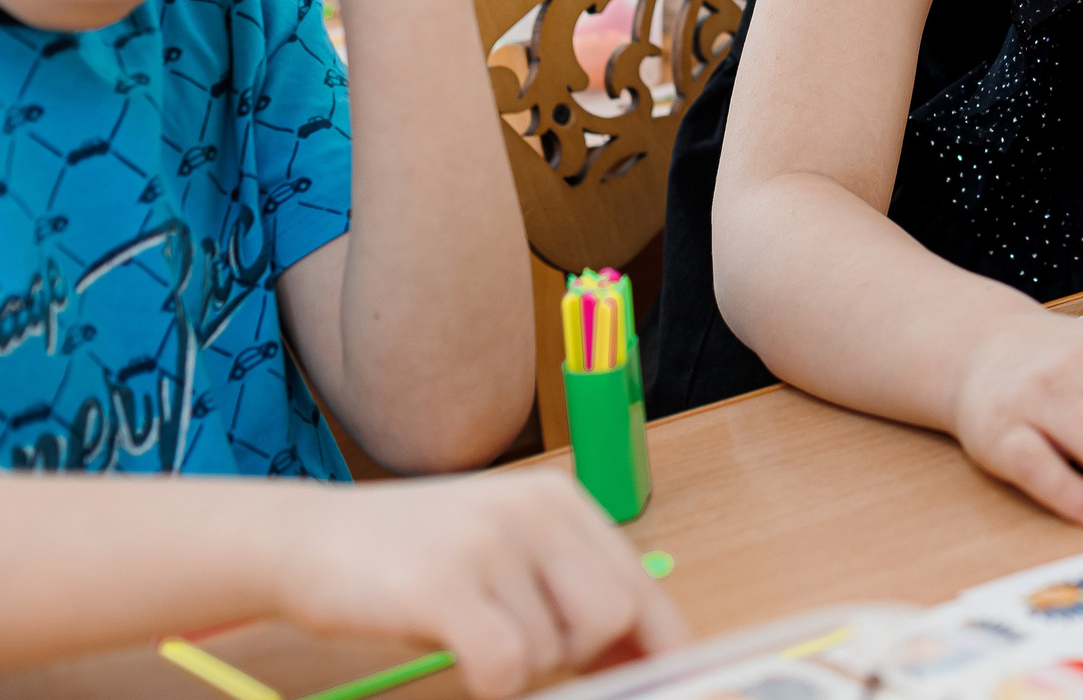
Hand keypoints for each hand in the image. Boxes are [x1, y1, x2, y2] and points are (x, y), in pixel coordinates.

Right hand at [269, 473, 685, 698]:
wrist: (304, 539)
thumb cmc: (410, 562)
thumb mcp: (504, 557)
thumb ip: (568, 595)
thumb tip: (642, 664)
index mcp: (561, 502)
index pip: (642, 587)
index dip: (664, 648)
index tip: (676, 689)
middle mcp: (537, 511)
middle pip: (614, 616)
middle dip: (580, 659)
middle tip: (521, 658)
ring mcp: (492, 543)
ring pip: (555, 648)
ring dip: (519, 670)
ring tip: (471, 637)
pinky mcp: (446, 583)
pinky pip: (506, 664)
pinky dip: (490, 681)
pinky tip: (459, 655)